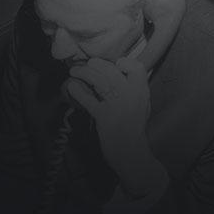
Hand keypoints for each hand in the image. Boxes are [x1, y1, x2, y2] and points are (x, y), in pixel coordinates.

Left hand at [67, 55, 166, 198]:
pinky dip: (78, 91)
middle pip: (112, 71)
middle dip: (97, 65)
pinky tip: (71, 86)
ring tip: (74, 71)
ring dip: (84, 73)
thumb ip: (134, 88)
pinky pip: (88, 100)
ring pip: (99, 81)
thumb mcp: (142, 104)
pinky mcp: (103, 116)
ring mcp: (116, 105)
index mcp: (142, 91)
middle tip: (88, 64)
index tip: (116, 64)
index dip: (125, 62)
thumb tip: (118, 71)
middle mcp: (130, 95)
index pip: (137, 67)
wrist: (130, 151)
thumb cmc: (134, 127)